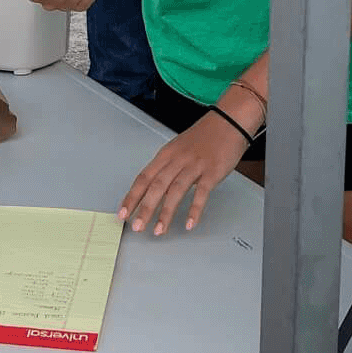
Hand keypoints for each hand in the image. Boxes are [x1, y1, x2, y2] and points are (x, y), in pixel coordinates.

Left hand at [119, 111, 248, 236]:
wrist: (228, 122)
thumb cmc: (203, 138)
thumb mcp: (178, 149)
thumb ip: (166, 168)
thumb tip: (151, 189)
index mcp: (165, 155)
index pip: (143, 178)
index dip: (132, 196)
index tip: (122, 213)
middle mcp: (177, 160)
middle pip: (156, 186)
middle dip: (145, 208)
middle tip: (137, 227)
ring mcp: (195, 166)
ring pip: (176, 191)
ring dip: (166, 213)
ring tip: (159, 230)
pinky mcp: (212, 172)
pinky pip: (201, 193)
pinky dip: (194, 209)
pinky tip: (189, 224)